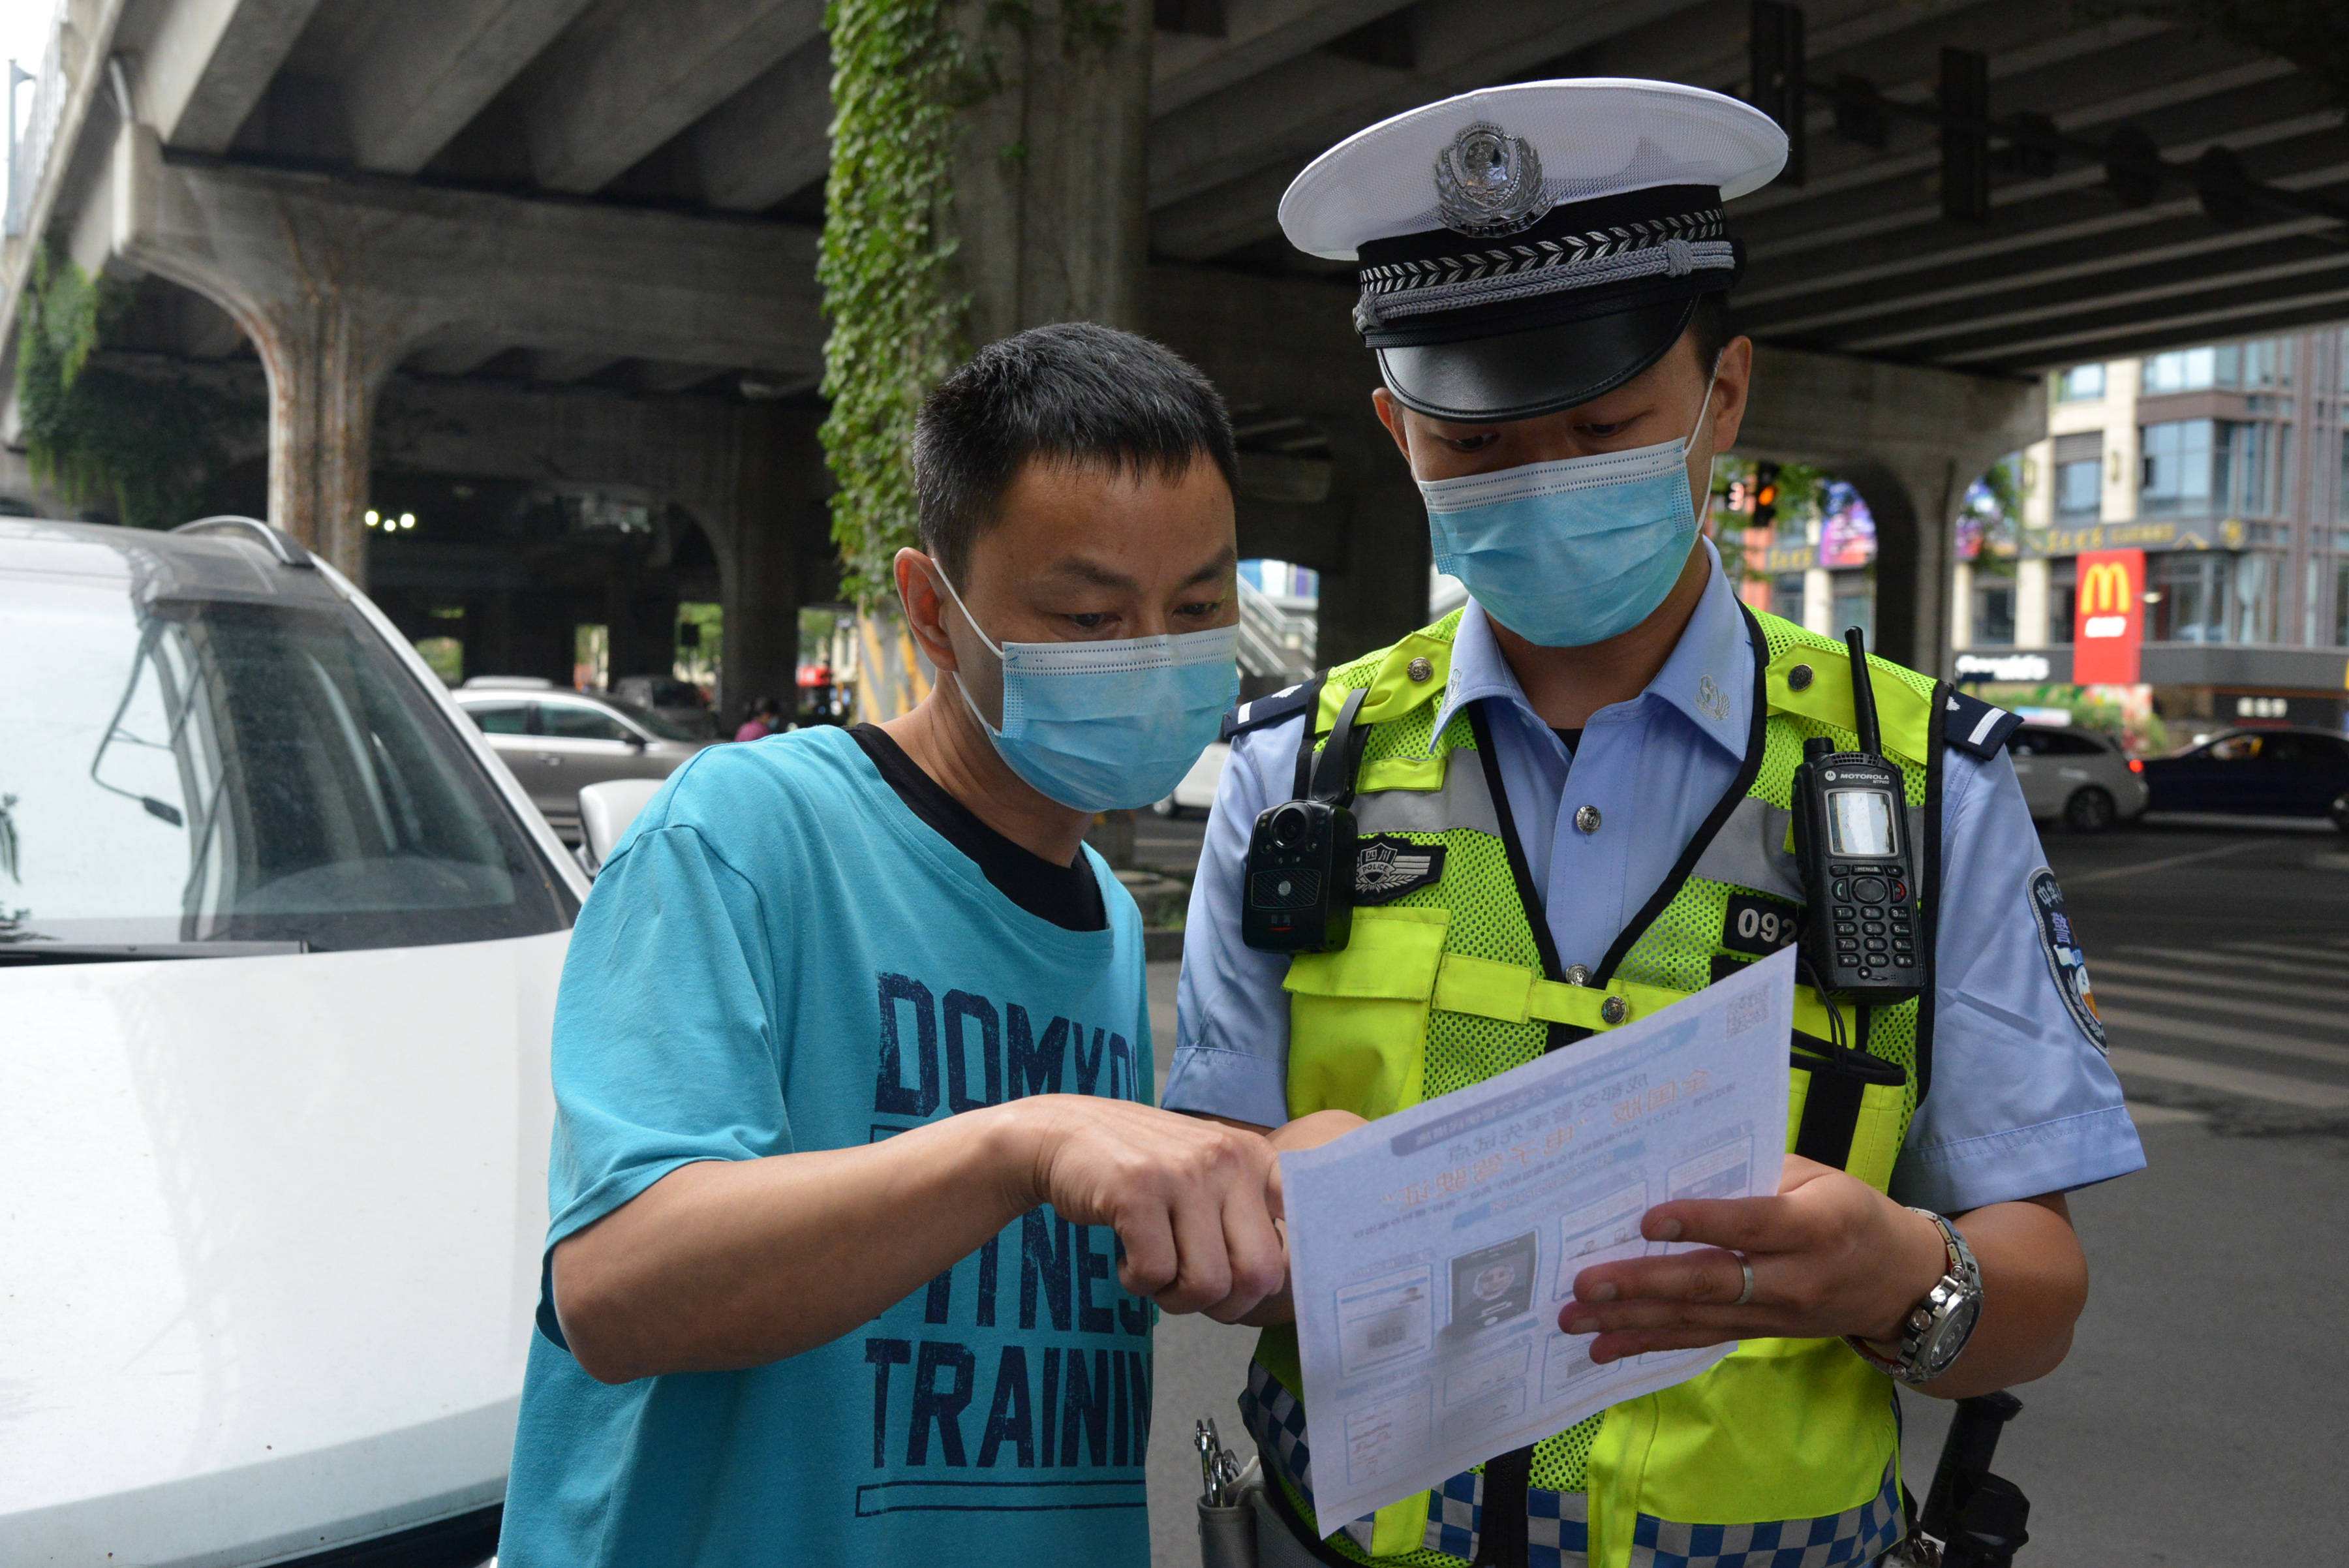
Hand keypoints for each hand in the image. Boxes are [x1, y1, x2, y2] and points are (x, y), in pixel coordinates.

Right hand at [1009, 1096, 1286, 1323]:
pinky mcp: (1137, 1190)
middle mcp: (1227, 1158)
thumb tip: (1282, 1282)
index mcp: (1255, 1157)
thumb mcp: (1209, 1174)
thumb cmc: (1142, 1171)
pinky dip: (1137, 1284)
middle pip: (1259, 1276)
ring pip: (1208, 1285)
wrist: (1062, 1133)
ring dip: (1176, 1298)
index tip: (1251, 1287)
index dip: (1283, 1275)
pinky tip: (1126, 1258)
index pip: (1305, 1228)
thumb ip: (1248, 1214)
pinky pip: (1155, 1275)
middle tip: (1191, 1291)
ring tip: (1155, 1270)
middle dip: (1225, 1304)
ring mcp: (1183, 1172)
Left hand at [1557, 1155, 1948, 1362]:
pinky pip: (1699, 1339)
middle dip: (1643, 1284)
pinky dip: (1650, 1344)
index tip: (1647, 1219)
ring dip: (1631, 1321)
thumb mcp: (1816, 1177)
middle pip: (1711, 1283)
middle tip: (1585, 1285)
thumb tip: (1678, 1168)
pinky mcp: (1759, 1334)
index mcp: (1814, 1226)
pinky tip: (1606, 1349)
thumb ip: (1754, 1174)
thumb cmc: (1851, 1212)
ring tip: (1575, 1321)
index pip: (1751, 1225)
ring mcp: (1775, 1315)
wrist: (1902, 1283)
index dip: (1701, 1223)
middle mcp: (1794, 1278)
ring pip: (1695, 1320)